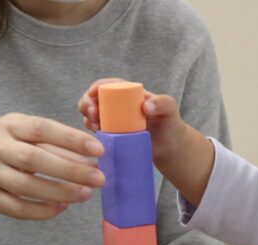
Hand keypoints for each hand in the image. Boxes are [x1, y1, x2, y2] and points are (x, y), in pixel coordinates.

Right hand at [0, 113, 105, 219]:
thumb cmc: (8, 143)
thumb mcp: (25, 132)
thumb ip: (55, 142)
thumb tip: (91, 159)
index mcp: (9, 125)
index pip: (42, 129)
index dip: (71, 139)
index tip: (98, 149)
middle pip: (34, 159)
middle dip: (70, 170)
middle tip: (98, 178)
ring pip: (26, 186)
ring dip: (60, 192)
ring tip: (85, 194)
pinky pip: (16, 208)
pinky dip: (41, 210)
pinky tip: (62, 207)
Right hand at [78, 78, 210, 204]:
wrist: (168, 146)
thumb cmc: (169, 122)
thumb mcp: (170, 109)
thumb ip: (162, 103)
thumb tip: (146, 107)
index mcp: (127, 93)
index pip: (108, 85)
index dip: (97, 87)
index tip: (93, 93)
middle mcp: (116, 105)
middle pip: (93, 99)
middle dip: (87, 103)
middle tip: (94, 114)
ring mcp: (111, 120)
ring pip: (91, 115)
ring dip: (87, 118)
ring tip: (96, 126)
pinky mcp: (110, 135)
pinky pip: (96, 132)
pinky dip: (91, 133)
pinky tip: (97, 137)